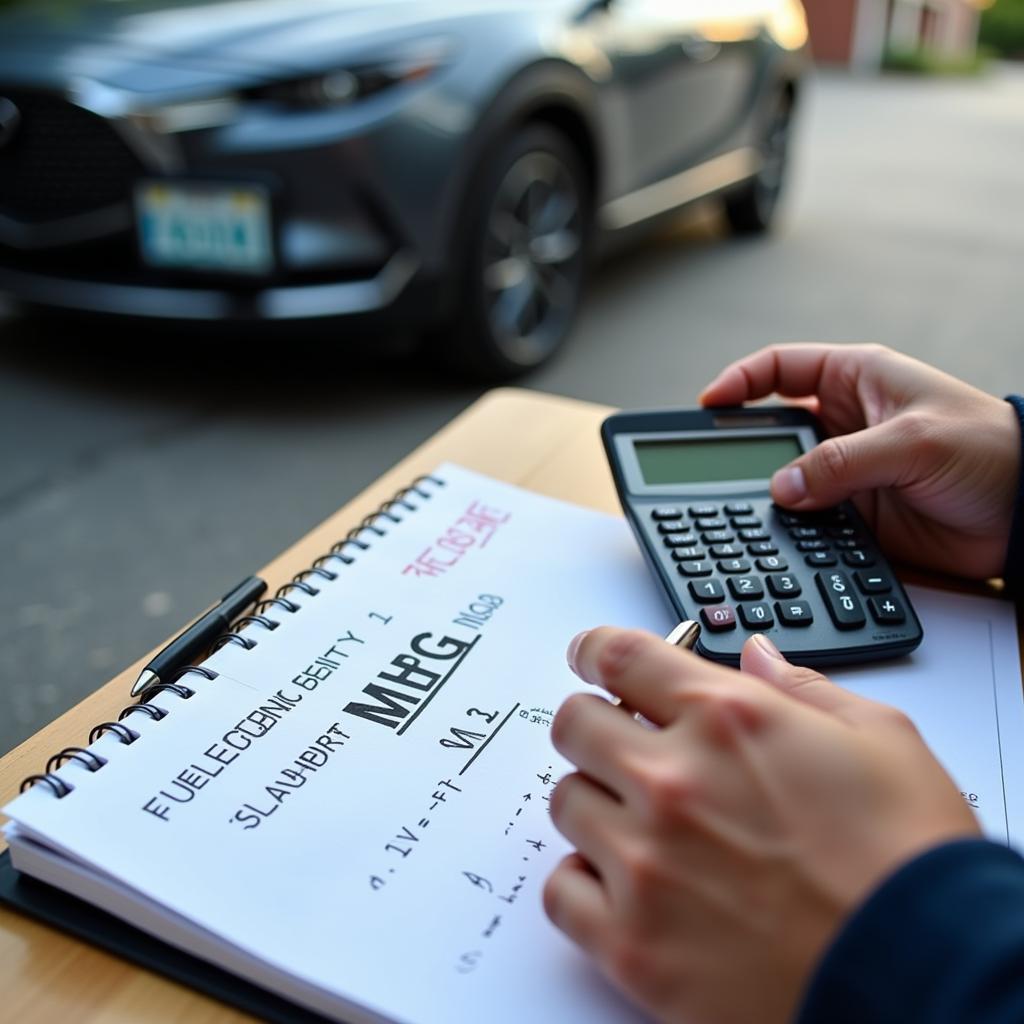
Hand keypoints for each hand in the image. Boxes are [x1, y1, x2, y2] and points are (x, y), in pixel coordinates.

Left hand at [543, 628, 978, 1023]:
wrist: (927, 983)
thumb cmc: (912, 865)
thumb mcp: (882, 741)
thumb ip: (804, 688)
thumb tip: (755, 655)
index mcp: (728, 718)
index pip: (620, 655)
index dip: (595, 649)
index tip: (588, 656)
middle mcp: (674, 780)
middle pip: (575, 724)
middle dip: (594, 726)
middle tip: (620, 746)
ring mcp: (646, 863)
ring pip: (567, 803)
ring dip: (597, 804)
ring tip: (643, 826)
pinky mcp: (633, 944)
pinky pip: (560, 891)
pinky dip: (584, 882)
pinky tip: (626, 886)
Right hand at [699, 343, 1019, 577]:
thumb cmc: (993, 452)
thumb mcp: (914, 443)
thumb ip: (843, 463)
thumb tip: (782, 489)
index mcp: (858, 380)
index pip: (780, 369)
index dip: (739, 382)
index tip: (707, 405)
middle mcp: (845, 423)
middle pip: (772, 427)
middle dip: (744, 446)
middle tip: (716, 467)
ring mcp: (847, 471)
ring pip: (784, 478)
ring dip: (766, 494)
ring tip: (744, 508)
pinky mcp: (855, 514)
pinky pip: (807, 519)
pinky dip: (790, 529)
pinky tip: (778, 536)